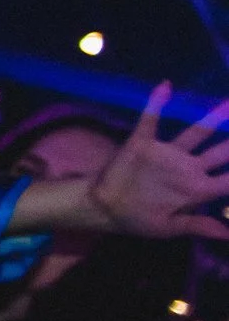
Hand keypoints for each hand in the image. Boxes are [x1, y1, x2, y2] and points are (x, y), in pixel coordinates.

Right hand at [89, 81, 228, 241]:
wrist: (103, 207)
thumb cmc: (137, 219)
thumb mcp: (168, 228)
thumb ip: (196, 225)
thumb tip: (227, 233)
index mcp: (197, 189)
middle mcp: (187, 168)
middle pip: (220, 152)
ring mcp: (167, 154)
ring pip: (195, 133)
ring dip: (211, 118)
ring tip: (226, 103)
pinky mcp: (143, 143)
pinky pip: (150, 120)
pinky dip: (156, 104)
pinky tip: (166, 87)